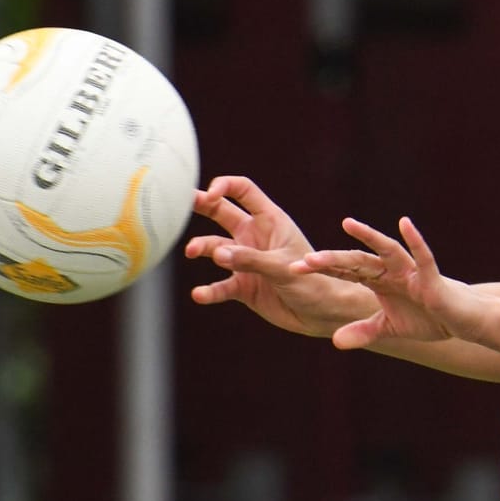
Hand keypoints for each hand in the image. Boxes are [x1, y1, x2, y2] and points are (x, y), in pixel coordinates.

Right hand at [185, 176, 370, 336]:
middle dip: (200, 205)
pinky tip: (200, 295)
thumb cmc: (314, 283)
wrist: (323, 314)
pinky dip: (210, 290)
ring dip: (202, 247)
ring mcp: (247, 261)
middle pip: (220, 212)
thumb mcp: (283, 268)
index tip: (208, 194)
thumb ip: (251, 260)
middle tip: (176, 207)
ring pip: (215, 247)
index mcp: (270, 221)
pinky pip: (220, 286)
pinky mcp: (243, 286)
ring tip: (194, 252)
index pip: (243, 190)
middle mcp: (255, 237)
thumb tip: (217, 254)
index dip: (223, 185)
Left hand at [295, 216, 486, 350]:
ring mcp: (411, 271)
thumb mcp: (390, 330)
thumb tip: (335, 341)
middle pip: (356, 262)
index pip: (344, 272)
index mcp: (378, 280)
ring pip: (385, 252)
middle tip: (303, 260)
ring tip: (347, 223)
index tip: (292, 270)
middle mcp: (391, 270)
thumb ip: (363, 332)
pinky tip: (404, 224)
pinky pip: (422, 256)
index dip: (321, 270)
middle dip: (331, 261)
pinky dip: (415, 241)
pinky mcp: (432, 277)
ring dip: (367, 237)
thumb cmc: (429, 319)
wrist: (463, 322)